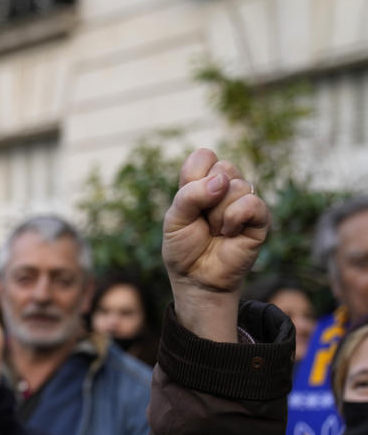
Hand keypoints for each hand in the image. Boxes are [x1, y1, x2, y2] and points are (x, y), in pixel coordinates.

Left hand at [162, 149, 269, 341]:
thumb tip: (221, 181)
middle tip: (202, 220)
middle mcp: (226, 188)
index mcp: (202, 182)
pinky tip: (229, 233)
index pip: (205, 156)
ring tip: (215, 231)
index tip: (187, 200)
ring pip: (237, 185)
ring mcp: (244, 201)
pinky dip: (234, 218)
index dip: (194, 175)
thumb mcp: (174, 219)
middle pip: (223, 167)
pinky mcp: (260, 218)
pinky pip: (252, 202)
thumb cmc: (184, 248)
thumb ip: (189, 195)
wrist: (196, 278)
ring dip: (218, 214)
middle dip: (205, 197)